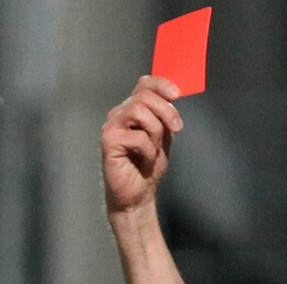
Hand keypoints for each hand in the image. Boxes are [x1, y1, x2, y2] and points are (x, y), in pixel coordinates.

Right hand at [101, 76, 184, 215]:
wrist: (138, 195)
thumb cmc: (147, 167)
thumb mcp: (163, 136)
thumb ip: (165, 116)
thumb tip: (173, 96)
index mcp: (132, 109)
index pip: (144, 84)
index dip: (161, 84)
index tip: (176, 95)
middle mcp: (119, 114)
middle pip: (144, 96)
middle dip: (166, 110)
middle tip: (177, 128)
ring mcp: (112, 127)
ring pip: (139, 111)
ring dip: (156, 131)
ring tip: (155, 149)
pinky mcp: (109, 142)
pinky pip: (137, 136)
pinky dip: (148, 150)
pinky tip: (145, 160)